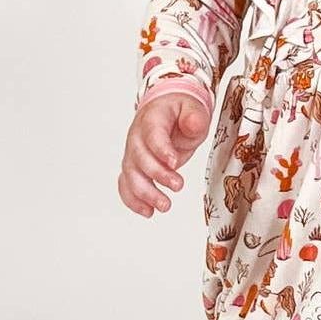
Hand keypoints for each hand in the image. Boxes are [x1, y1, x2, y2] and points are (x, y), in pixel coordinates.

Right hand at [118, 90, 212, 216]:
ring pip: (131, 175)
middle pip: (139, 158)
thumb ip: (195, 117)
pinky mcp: (133, 167)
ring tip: (165, 206)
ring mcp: (132, 153)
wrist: (166, 111)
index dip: (161, 149)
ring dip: (145, 193)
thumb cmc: (179, 112)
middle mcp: (136, 137)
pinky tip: (148, 211)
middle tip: (178, 185)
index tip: (174, 163)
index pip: (152, 134)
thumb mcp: (193, 108)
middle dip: (157, 175)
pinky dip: (133, 200)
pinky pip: (126, 185)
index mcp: (151, 119)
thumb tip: (194, 125)